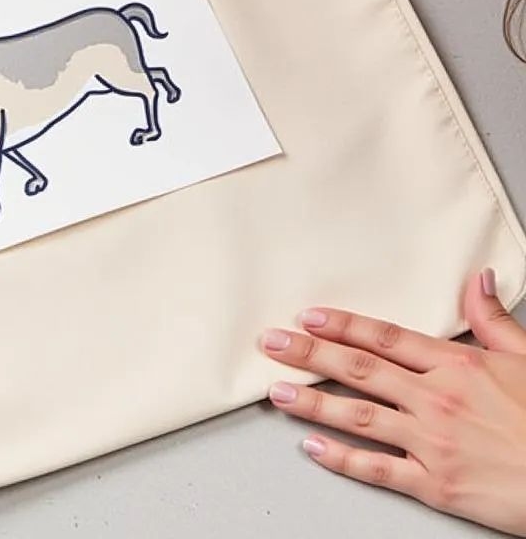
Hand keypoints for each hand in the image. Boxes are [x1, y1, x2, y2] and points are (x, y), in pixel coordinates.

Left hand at [262, 269, 525, 535]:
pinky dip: (341, 459)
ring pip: (358, 416)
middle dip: (308, 354)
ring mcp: (432, 443)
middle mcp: (436, 400)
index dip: (341, 325)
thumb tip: (476, 279)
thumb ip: (493, 321)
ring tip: (277, 393)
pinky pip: (378, 469)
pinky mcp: (436, 485)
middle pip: (359, 369)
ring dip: (312, 402)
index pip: (384, 337)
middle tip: (270, 343)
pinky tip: (312, 447)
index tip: (307, 316)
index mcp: (457, 366)